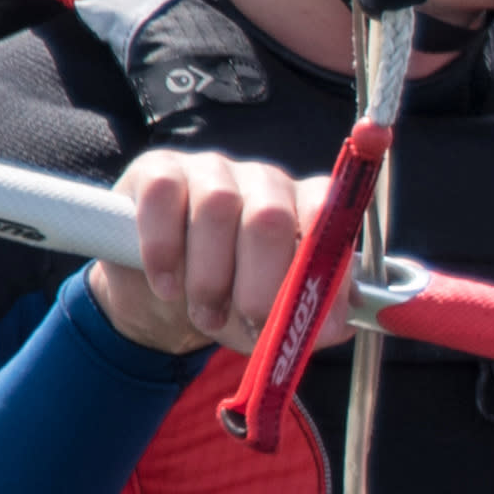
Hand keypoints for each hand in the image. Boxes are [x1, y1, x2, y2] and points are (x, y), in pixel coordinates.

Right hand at [96, 149, 322, 361]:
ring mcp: (212, 169)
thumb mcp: (272, 316)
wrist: (162, 292)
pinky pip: (163, 196)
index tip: (310, 318)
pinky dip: (163, 250)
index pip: (327, 214)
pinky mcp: (159, 169)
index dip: (321, 266)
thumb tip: (334, 325)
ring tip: (206, 315)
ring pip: (217, 206)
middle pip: (270, 216)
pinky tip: (167, 287)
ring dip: (210, 277)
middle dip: (261, 284)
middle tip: (251, 323)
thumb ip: (308, 317)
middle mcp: (264, 179)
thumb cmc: (231, 297)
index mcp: (304, 205)